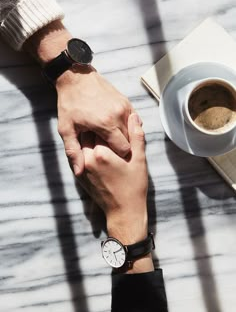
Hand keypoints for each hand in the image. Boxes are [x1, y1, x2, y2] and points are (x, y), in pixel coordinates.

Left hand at [24, 20, 132, 175]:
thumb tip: (80, 172)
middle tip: (110, 149)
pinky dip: (128, 126)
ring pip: (133, 130)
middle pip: (130, 141)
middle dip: (122, 148)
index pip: (124, 149)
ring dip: (125, 137)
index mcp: (106, 124)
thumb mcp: (66, 129)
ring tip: (112, 138)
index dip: (118, 156)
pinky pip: (133, 119)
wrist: (76, 77)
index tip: (111, 157)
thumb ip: (73, 151)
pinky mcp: (126, 101)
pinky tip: (116, 128)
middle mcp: (119, 115)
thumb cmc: (70, 104)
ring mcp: (124, 107)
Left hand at [79, 113, 153, 272]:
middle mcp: (88, 158)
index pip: (102, 127)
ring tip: (100, 130)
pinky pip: (81, 155)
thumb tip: (134, 117)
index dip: (108, 120)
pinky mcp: (80, 175)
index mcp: (103, 153)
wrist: (123, 212)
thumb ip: (136, 136)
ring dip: (91, 136)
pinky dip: (87, 148)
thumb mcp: (139, 160)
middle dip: (98, 126)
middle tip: (104, 119)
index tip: (111, 113)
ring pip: (84, 143)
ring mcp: (82, 167)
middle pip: (90, 134)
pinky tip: (96, 145)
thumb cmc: (134, 187)